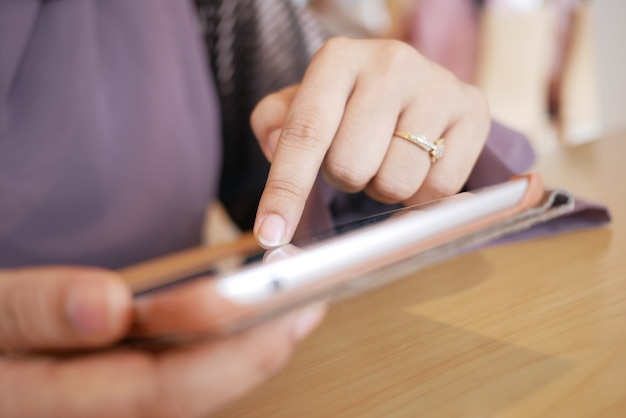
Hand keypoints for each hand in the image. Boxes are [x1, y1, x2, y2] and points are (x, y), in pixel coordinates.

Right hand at [0, 267, 323, 416]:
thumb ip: (35, 311)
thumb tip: (108, 306)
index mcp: (57, 403)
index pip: (161, 389)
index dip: (229, 352)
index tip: (280, 306)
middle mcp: (96, 414)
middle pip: (192, 395)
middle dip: (259, 353)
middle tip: (311, 304)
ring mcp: (109, 405)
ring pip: (191, 390)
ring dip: (246, 351)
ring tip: (290, 307)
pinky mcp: (115, 392)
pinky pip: (175, 378)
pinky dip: (216, 350)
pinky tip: (240, 324)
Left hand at [251, 37, 489, 247]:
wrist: (413, 85)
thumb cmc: (350, 103)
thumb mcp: (304, 102)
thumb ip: (274, 123)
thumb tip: (273, 149)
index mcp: (338, 59)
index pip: (306, 132)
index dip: (286, 189)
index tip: (271, 232)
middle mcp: (390, 64)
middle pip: (350, 166)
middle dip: (344, 179)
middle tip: (353, 159)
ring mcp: (437, 85)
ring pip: (395, 182)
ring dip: (381, 187)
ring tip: (386, 158)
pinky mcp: (473, 111)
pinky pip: (439, 188)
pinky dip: (419, 193)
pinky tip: (417, 164)